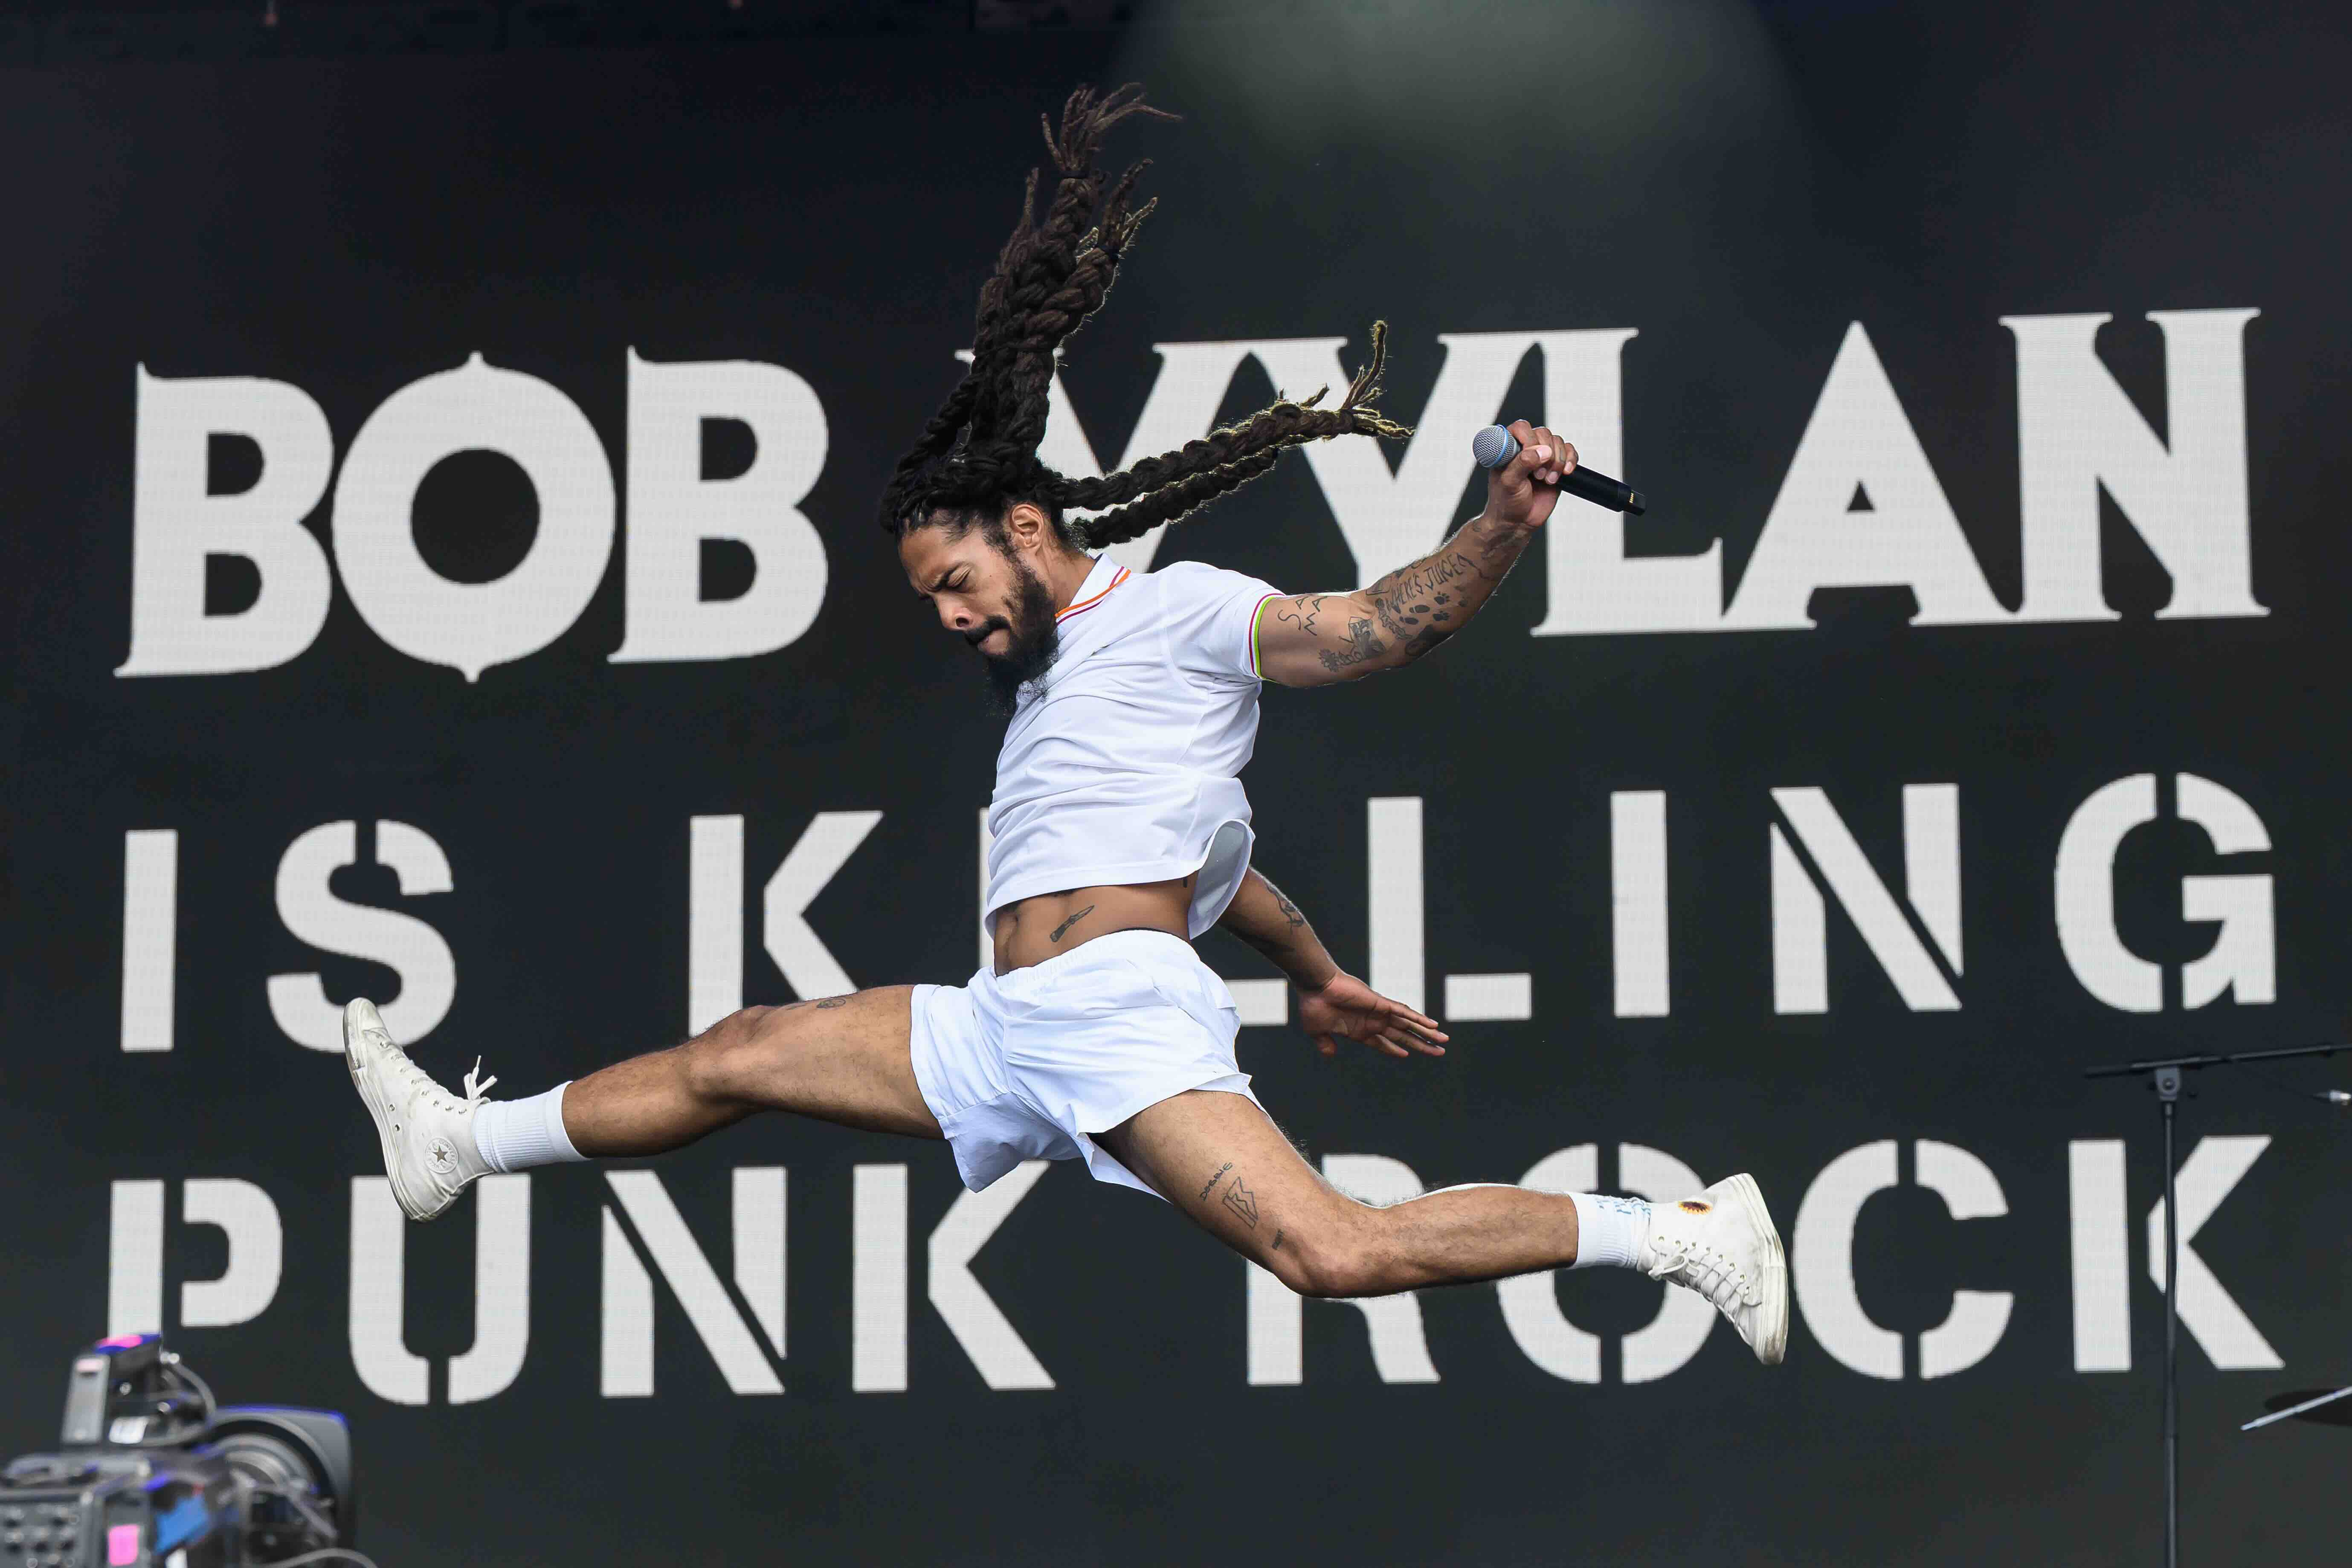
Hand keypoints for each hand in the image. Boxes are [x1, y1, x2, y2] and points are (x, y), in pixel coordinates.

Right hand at [1297, 972, 1449, 1059]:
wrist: (1315, 988)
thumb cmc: (1313, 1007)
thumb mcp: (1318, 1032)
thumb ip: (1325, 1044)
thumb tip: (1329, 1055)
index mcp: (1360, 1031)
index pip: (1383, 1043)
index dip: (1396, 1049)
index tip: (1407, 1054)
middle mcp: (1373, 1022)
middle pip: (1403, 1036)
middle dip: (1421, 1044)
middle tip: (1439, 1051)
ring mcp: (1379, 1013)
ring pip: (1409, 1025)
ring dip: (1427, 1033)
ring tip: (1444, 1040)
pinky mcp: (1381, 1004)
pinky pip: (1405, 1012)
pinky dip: (1419, 1018)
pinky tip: (1433, 1025)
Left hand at [1482, 418, 1577, 531]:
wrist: (1518, 522)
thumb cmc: (1506, 502)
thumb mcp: (1509, 482)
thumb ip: (1523, 463)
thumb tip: (1542, 451)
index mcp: (1508, 448)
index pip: (1521, 427)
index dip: (1529, 438)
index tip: (1530, 455)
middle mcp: (1525, 448)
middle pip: (1543, 433)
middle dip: (1545, 454)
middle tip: (1538, 475)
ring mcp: (1541, 457)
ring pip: (1557, 442)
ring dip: (1557, 461)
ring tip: (1548, 480)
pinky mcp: (1556, 466)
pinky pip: (1570, 452)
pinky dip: (1570, 460)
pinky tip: (1565, 473)